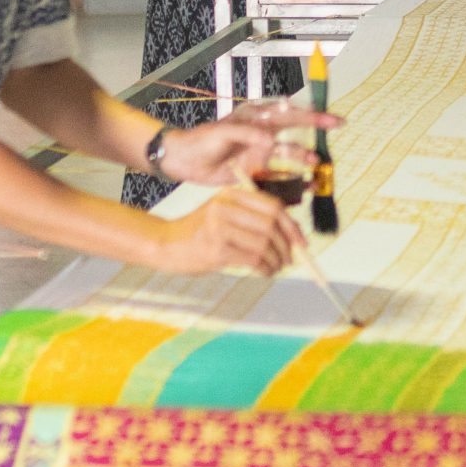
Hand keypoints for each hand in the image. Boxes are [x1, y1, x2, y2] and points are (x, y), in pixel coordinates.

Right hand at [152, 184, 303, 275]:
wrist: (164, 245)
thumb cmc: (198, 233)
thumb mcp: (222, 213)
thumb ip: (249, 217)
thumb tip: (289, 233)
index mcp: (230, 194)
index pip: (273, 206)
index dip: (291, 225)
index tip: (301, 241)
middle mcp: (226, 207)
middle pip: (272, 224)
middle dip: (287, 245)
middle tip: (290, 259)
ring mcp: (220, 228)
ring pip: (264, 243)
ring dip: (276, 259)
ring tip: (276, 268)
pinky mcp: (216, 250)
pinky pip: (253, 259)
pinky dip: (265, 268)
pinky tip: (265, 272)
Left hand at [157, 110, 338, 186]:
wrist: (183, 161)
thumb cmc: (200, 141)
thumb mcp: (221, 133)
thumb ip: (246, 133)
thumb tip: (270, 140)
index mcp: (257, 118)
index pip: (289, 112)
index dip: (312, 115)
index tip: (331, 119)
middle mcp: (263, 132)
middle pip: (296, 128)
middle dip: (317, 128)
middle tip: (337, 127)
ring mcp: (261, 152)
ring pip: (289, 153)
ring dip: (304, 158)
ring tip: (316, 165)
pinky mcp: (256, 170)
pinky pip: (279, 174)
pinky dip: (292, 180)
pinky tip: (304, 186)